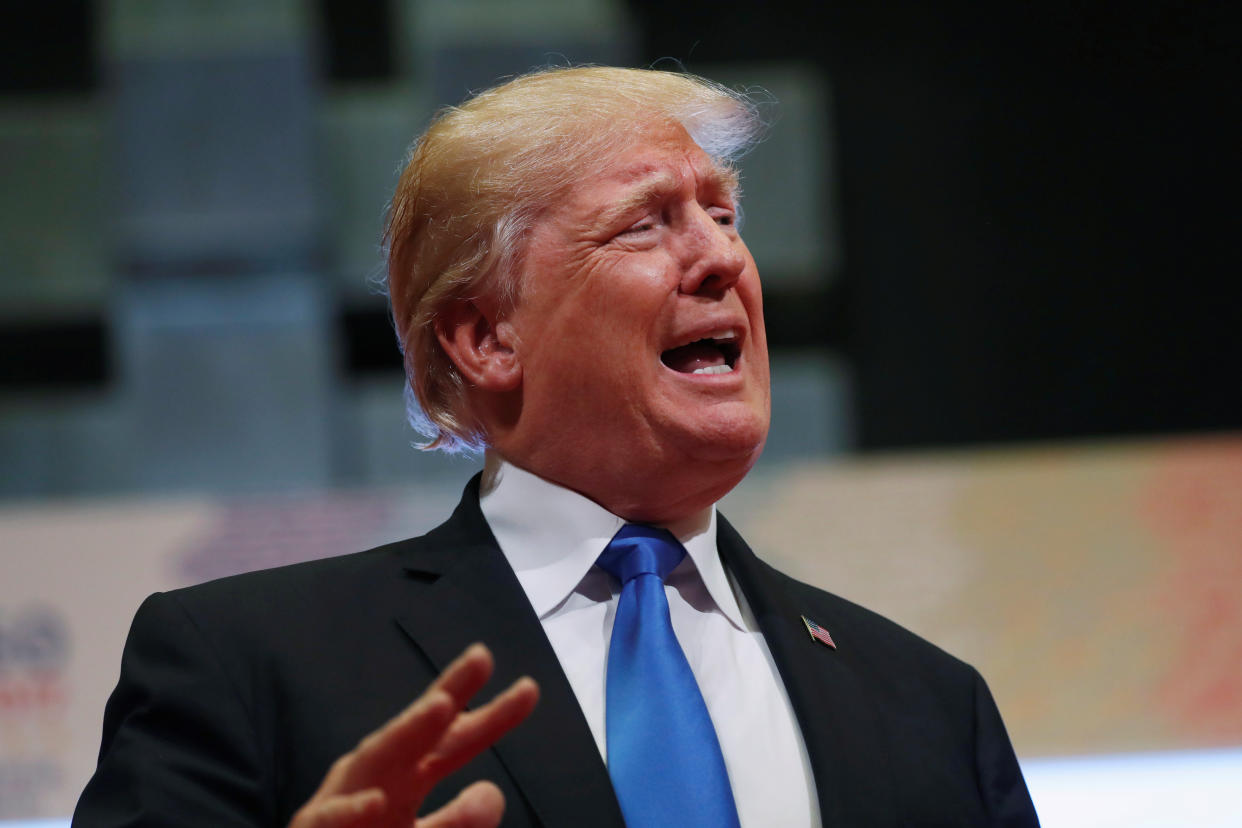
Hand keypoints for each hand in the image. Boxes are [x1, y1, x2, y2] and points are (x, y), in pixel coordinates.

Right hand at [288, 643, 538, 827]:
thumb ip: (458, 821)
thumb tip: (491, 791)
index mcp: (408, 778)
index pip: (455, 741)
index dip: (492, 716)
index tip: (530, 688)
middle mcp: (381, 777)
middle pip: (419, 732)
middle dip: (449, 692)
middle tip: (482, 656)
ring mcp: (347, 798)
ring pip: (376, 757)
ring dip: (407, 730)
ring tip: (441, 705)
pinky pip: (333, 817)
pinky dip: (353, 808)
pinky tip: (376, 800)